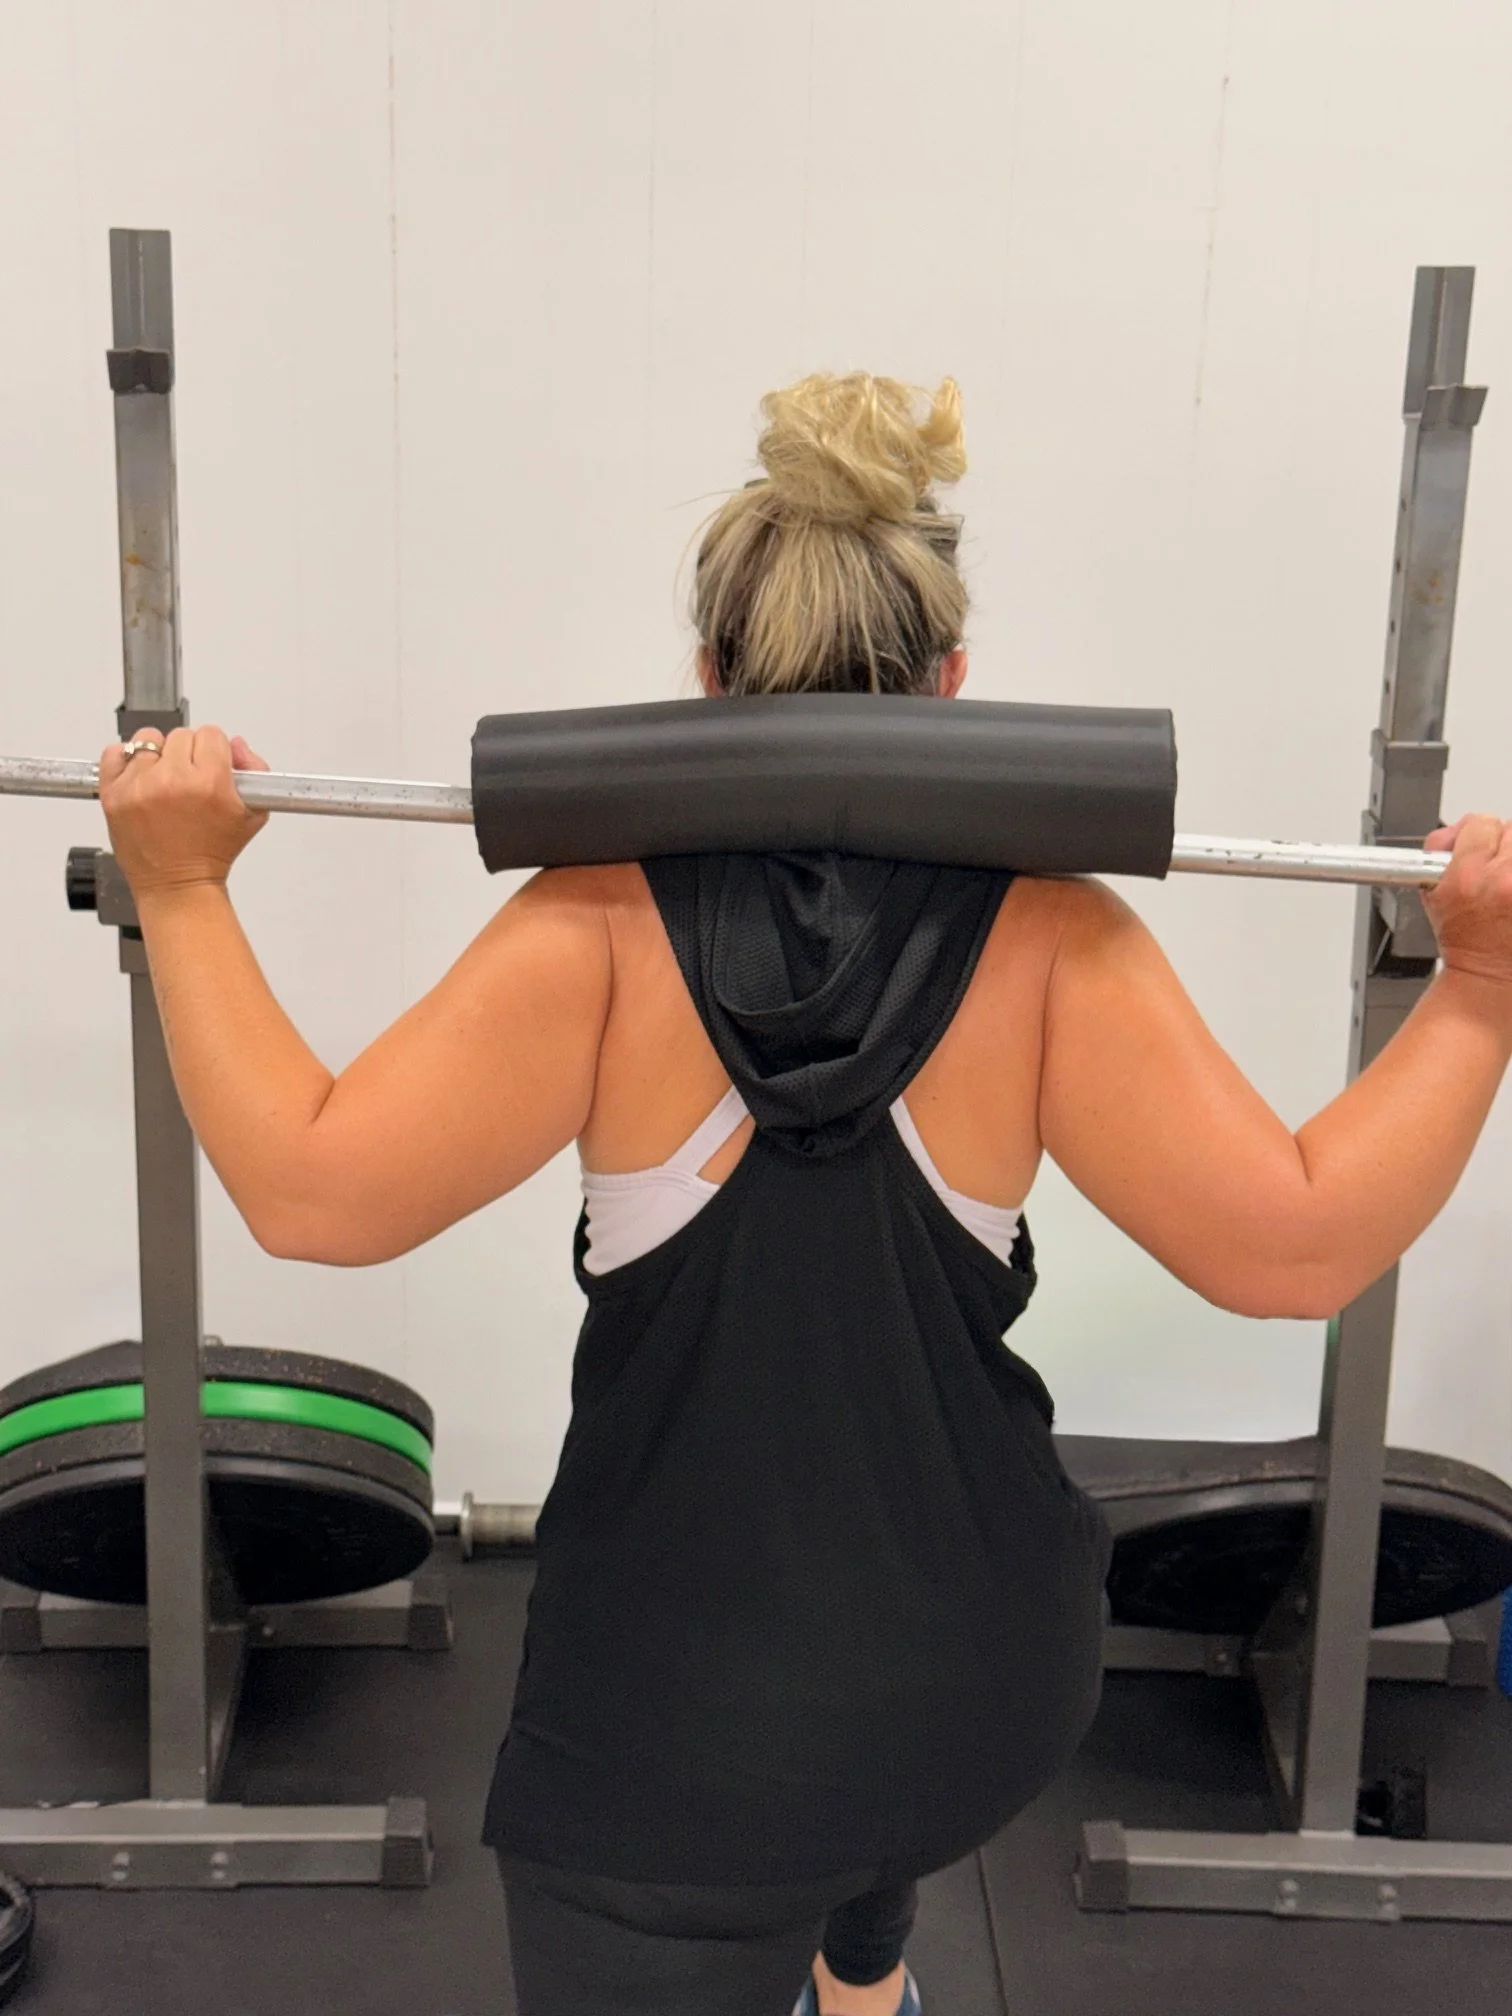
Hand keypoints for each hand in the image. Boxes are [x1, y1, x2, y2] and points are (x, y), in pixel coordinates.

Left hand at [98, 726, 270, 897]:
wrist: (177, 885)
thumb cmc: (212, 853)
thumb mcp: (253, 814)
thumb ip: (255, 770)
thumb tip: (235, 745)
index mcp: (209, 783)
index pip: (211, 735)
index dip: (214, 751)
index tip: (210, 767)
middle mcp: (172, 780)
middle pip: (180, 736)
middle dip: (187, 755)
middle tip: (188, 780)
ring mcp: (138, 786)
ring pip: (148, 740)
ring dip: (157, 755)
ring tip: (162, 780)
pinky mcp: (113, 795)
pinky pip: (114, 753)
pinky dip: (125, 761)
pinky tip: (138, 778)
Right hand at [1422, 815, 1511, 985]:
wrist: (1489, 976)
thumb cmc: (1464, 941)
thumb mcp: (1432, 893)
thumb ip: (1437, 851)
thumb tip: (1453, 834)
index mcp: (1469, 877)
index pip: (1480, 824)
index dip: (1475, 839)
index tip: (1475, 854)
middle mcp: (1506, 881)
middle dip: (1503, 848)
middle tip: (1496, 873)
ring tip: (1507, 886)